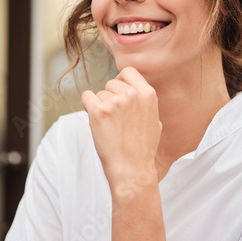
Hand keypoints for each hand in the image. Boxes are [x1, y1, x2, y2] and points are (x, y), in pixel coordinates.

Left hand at [81, 67, 161, 187]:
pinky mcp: (99, 111)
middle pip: (111, 83)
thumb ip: (145, 103)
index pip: (128, 72)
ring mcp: (115, 102)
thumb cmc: (142, 149)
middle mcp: (132, 95)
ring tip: (110, 126)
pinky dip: (87, 106)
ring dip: (101, 106)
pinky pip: (86, 97)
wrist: (132, 169)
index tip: (118, 93)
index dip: (121, 81)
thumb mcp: (155, 121)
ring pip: (99, 93)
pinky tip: (96, 120)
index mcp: (148, 94)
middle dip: (110, 97)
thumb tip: (136, 92)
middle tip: (115, 118)